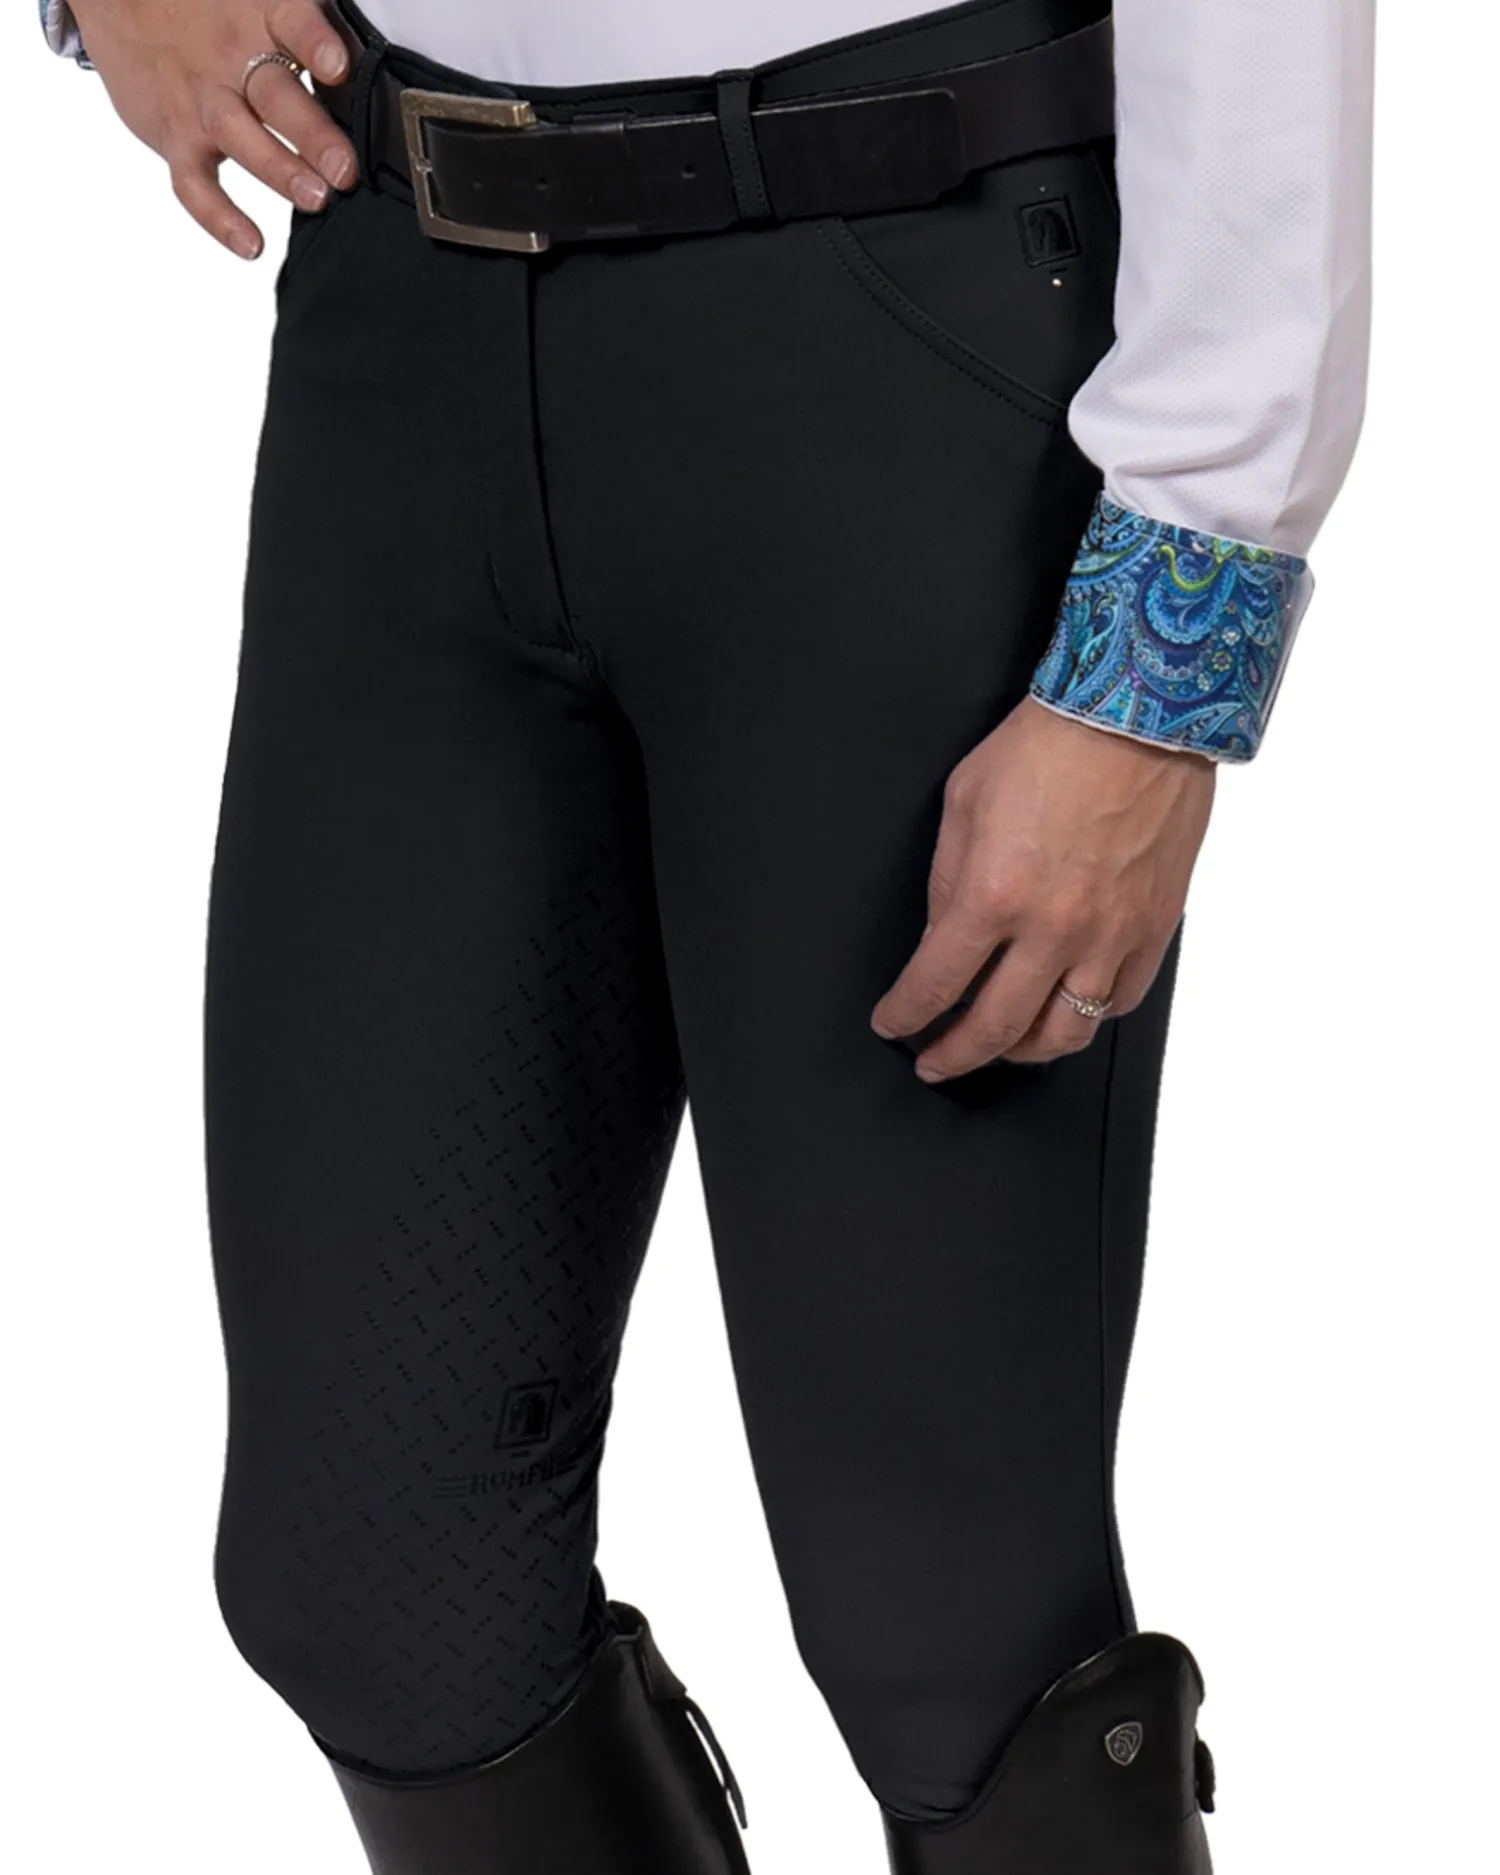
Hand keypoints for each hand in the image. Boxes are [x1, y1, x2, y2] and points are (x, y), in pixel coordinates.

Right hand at [70, 0, 357, 257]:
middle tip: (344, 169)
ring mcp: (201, 100)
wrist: (118, 0)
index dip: (314, 43)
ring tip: (316, 198)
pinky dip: (219, 218)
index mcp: (260, 16)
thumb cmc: (209, 9)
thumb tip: (363, 63)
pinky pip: (194, 183)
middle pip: (274, 94)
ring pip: (239, 136)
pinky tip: (251, 245)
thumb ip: (306, 28)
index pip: (293, 23)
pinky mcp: (175, 137)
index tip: (338, 67)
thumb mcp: (255, 1)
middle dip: (311, 133)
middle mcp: (231, 58)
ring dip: (279, 170)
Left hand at [872, 697, 1215, 1077]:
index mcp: (994, 894)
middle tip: (936, 1061)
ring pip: (1063, 1034)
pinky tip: (1065, 1010)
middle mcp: (1053, 927)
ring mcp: (1109, 934)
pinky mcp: (1153, 928)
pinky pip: (1119, 1003)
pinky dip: (1087, 1018)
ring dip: (1021, 1052)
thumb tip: (941, 940)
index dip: (906, 1017)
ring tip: (1000, 1048)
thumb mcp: (963, 803)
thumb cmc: (1051, 743)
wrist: (1138, 713)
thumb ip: (947, 882)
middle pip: (995, 1029)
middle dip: (954, 1056)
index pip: (935, 985)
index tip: (894, 1025)